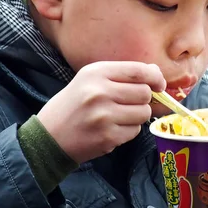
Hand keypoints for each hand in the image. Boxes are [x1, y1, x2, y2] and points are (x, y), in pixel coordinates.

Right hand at [37, 61, 165, 163]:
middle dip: (144, 100)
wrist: (48, 137)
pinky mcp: (107, 137)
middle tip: (129, 104)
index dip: (155, 77)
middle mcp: (100, 92)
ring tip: (118, 117)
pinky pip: (134, 131)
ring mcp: (104, 116)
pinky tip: (111, 129)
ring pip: (143, 113)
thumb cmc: (72, 106)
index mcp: (96, 73)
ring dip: (136, 116)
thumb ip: (121, 76)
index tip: (159, 84)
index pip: (139, 71)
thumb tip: (157, 75)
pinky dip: (128, 131)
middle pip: (145, 93)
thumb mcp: (89, 81)